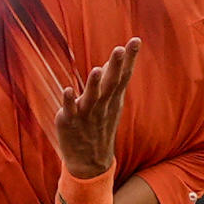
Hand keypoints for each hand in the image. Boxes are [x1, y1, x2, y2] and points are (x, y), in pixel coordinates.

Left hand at [56, 38, 140, 177]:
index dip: (130, 59)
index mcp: (113, 99)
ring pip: (91, 97)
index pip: (123, 76)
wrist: (90, 163)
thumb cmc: (100, 126)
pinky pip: (69, 110)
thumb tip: (116, 57)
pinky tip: (67, 90)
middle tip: (120, 49)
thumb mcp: (111, 103)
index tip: (136, 40)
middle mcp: (102, 105)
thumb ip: (113, 80)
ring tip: (97, 69)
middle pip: (110, 84)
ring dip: (94, 84)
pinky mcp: (69, 121)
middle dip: (115, 67)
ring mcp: (86, 114)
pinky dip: (68, 101)